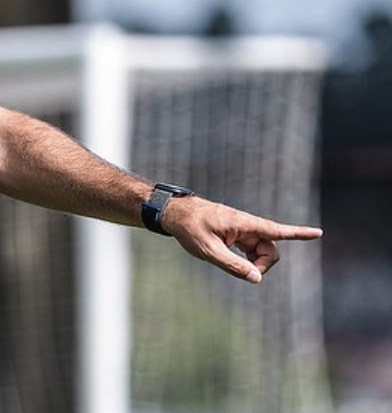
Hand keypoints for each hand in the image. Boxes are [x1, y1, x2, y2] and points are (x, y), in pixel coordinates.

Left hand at [161, 196, 322, 283]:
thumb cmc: (190, 228)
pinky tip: (244, 265)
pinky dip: (248, 260)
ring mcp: (242, 230)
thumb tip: (258, 278)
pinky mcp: (236, 234)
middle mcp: (246, 225)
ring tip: (229, 262)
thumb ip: (233, 266)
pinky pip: (251, 250)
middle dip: (264, 264)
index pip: (276, 230)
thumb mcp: (209, 251)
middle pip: (270, 249)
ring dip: (254, 263)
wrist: (174, 214)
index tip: (318, 233)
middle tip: (246, 273)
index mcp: (243, 223)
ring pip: (261, 251)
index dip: (298, 234)